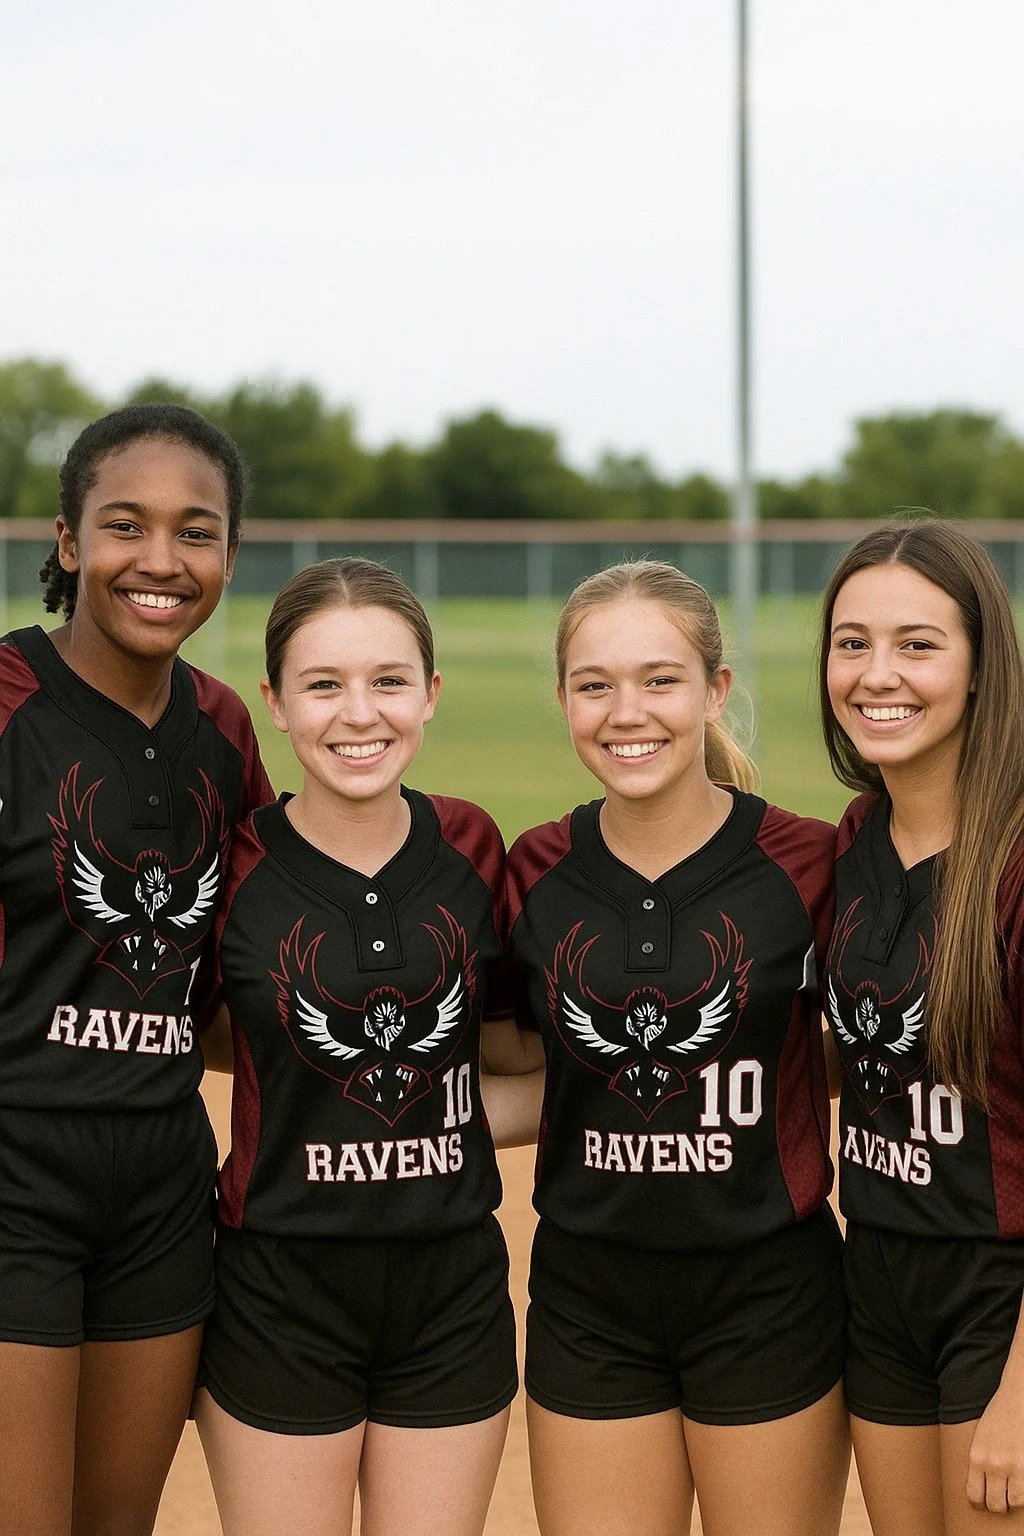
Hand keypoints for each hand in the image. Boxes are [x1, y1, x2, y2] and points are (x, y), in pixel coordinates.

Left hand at [967, 1381, 1023, 1512]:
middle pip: (995, 1504)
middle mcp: (995, 1464)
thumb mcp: (980, 1437)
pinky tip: (1022, 1483)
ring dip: (1014, 1500)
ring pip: (1014, 1503)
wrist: (1018, 1397)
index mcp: (977, 1456)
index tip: (983, 1502)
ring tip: (1013, 1491)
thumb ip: (980, 1461)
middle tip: (1001, 1499)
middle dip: (998, 1505)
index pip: (974, 1495)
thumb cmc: (999, 1415)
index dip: (979, 1503)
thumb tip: (981, 1484)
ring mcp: (1015, 1466)